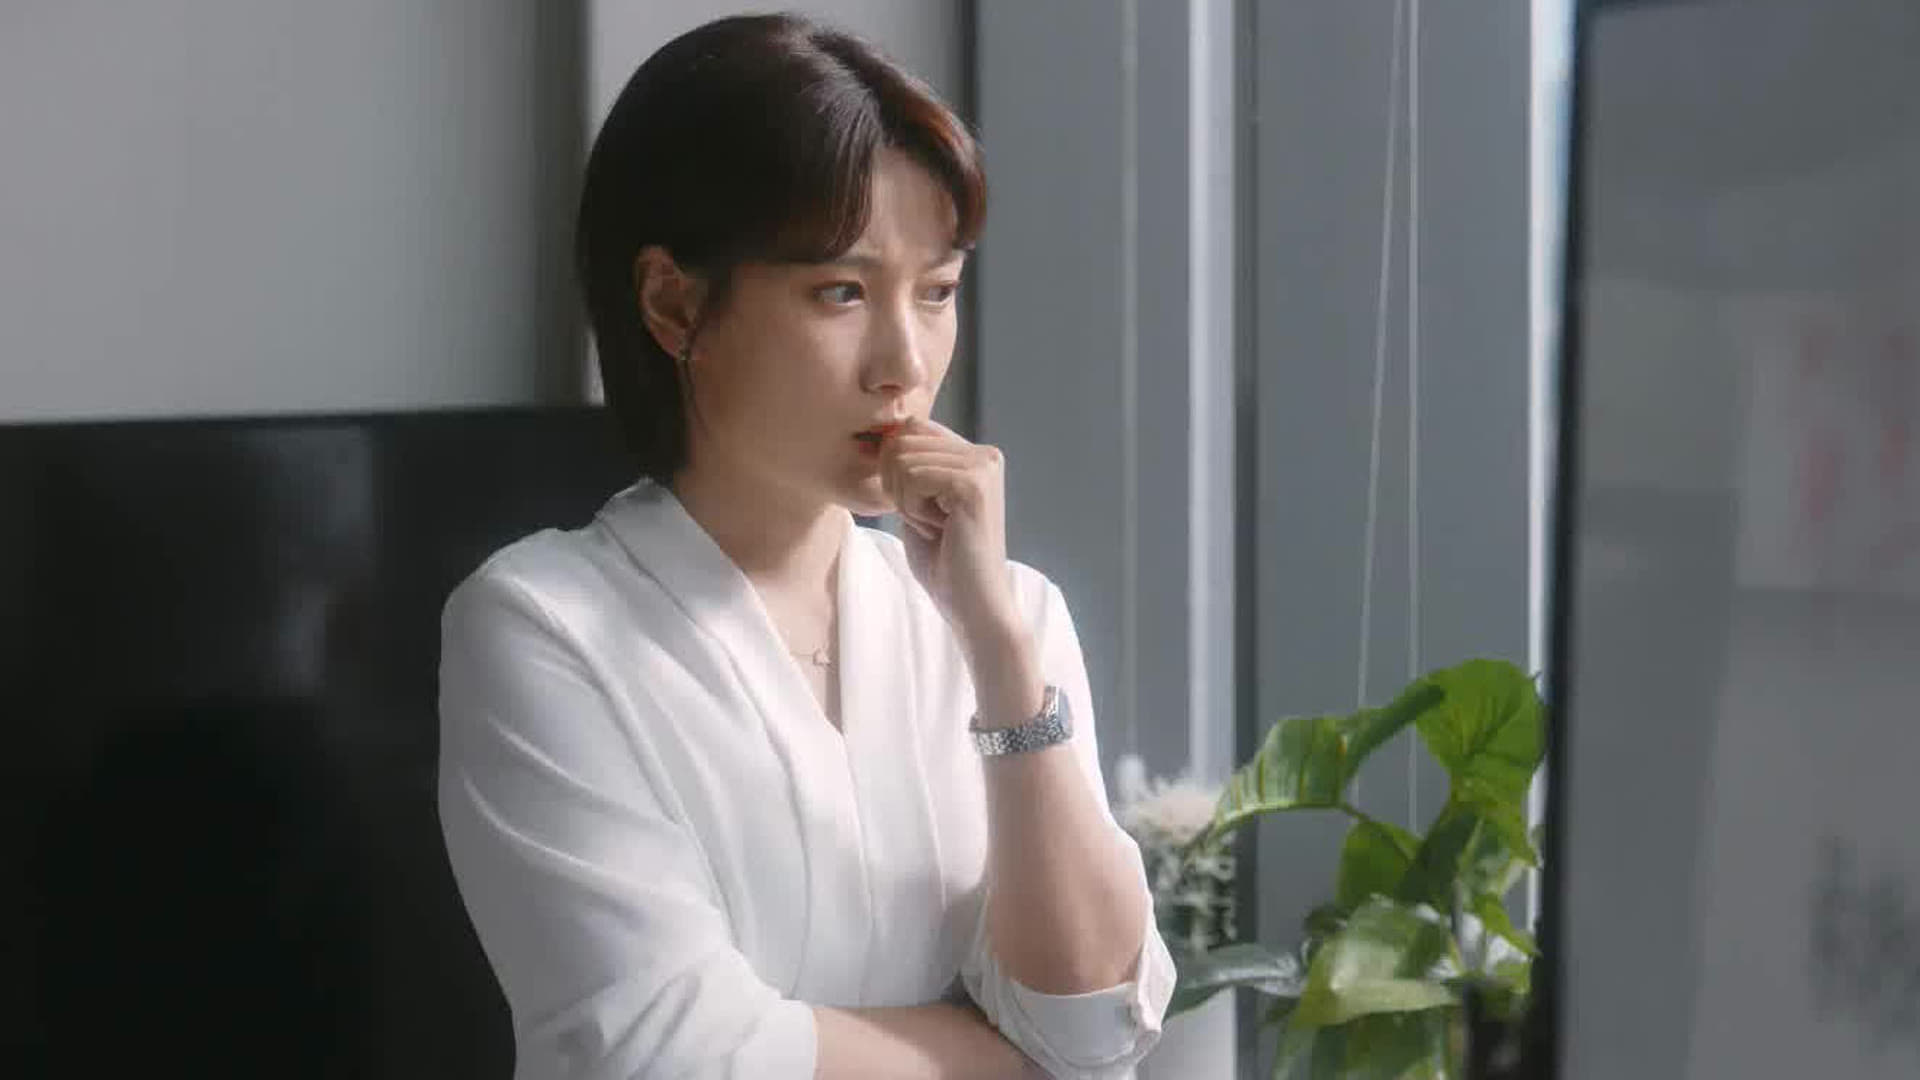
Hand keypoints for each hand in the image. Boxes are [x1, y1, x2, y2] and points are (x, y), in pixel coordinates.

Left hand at [877, 418, 1019, 645]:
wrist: (972, 605)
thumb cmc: (943, 562)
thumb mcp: (918, 503)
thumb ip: (908, 467)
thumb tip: (881, 434)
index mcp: (974, 455)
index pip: (911, 428)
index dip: (893, 466)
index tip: (916, 507)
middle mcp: (984, 453)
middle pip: (903, 439)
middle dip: (897, 485)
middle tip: (928, 521)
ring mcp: (982, 466)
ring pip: (903, 460)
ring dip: (906, 502)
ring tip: (936, 527)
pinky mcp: (973, 484)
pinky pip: (912, 478)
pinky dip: (913, 509)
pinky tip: (939, 530)